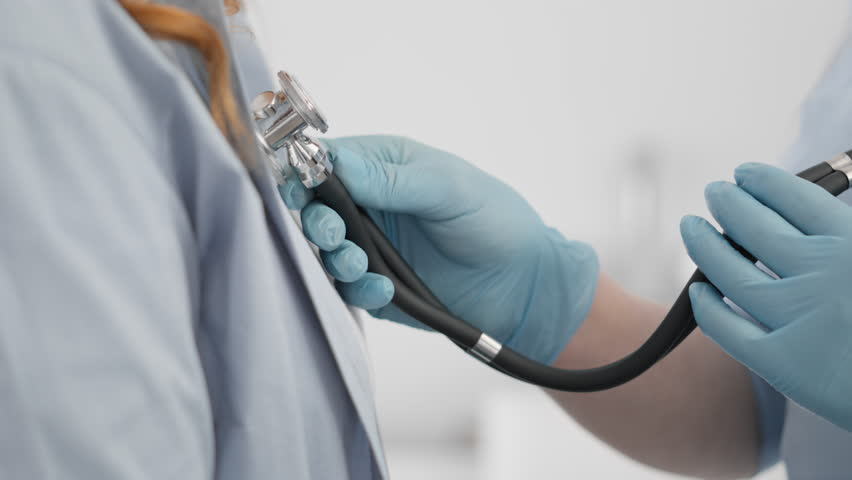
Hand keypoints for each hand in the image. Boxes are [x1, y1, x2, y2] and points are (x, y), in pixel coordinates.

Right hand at [279, 136, 598, 363]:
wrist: (524, 284)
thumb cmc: (496, 221)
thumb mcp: (449, 188)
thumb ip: (392, 178)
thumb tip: (335, 162)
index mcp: (385, 167)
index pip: (327, 161)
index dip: (305, 171)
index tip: (302, 187)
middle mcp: (372, 205)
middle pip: (316, 207)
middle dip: (316, 220)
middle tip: (333, 233)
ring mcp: (374, 247)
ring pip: (327, 251)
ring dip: (336, 257)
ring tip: (360, 263)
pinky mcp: (378, 287)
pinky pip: (351, 290)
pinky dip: (360, 290)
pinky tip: (386, 289)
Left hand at [681, 162, 851, 429]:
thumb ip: (847, 232)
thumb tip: (826, 216)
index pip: (797, 197)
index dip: (765, 182)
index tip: (745, 173)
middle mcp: (821, 272)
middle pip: (756, 227)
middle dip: (730, 204)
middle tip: (714, 192)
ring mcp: (799, 316)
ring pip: (732, 272)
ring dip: (705, 245)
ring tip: (690, 225)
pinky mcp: (785, 364)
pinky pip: (731, 331)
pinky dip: (709, 310)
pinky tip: (698, 292)